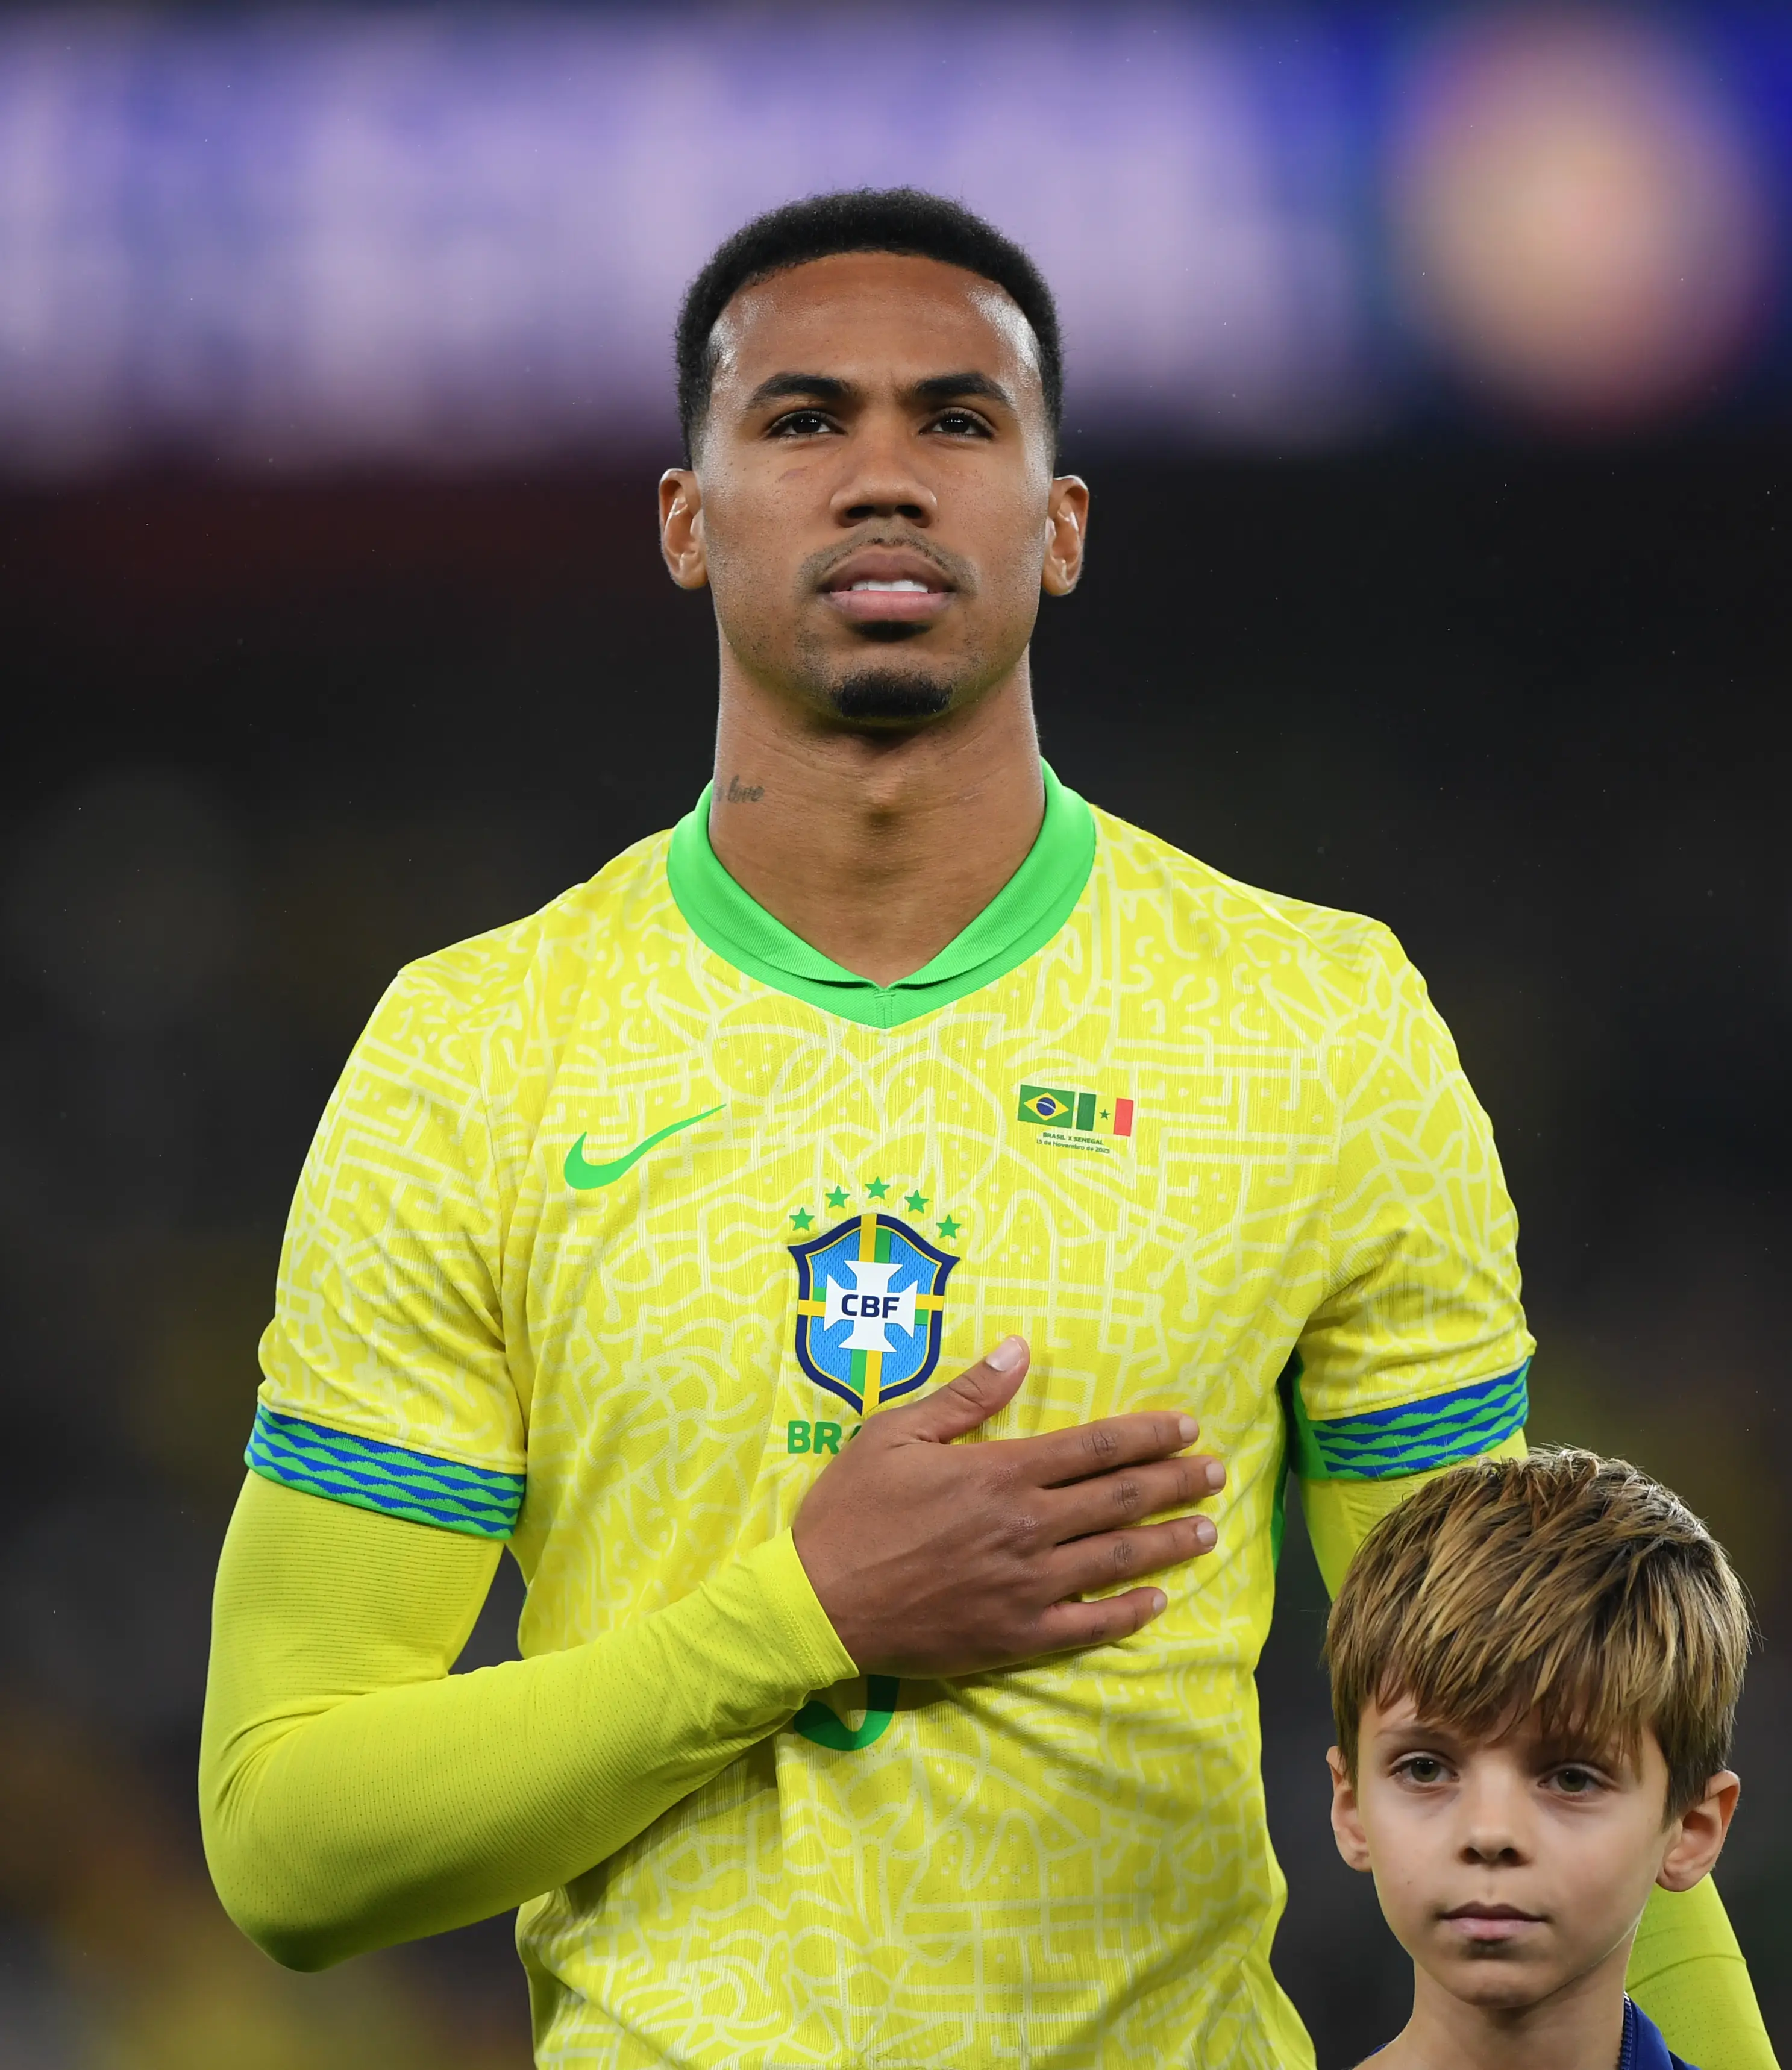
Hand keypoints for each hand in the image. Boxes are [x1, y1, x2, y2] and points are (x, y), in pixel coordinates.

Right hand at [791, 1337, 1223, 1676]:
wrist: (817, 1602)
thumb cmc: (851, 1511)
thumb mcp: (896, 1434)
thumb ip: (966, 1396)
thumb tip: (1020, 1351)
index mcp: (1002, 1473)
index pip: (1096, 1447)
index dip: (1148, 1435)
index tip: (1187, 1428)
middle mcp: (1028, 1527)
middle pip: (1120, 1500)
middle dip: (1174, 1483)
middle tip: (1215, 1474)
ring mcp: (1027, 1587)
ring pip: (1116, 1560)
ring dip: (1167, 1543)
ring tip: (1206, 1531)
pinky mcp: (1016, 1637)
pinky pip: (1089, 1626)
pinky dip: (1128, 1613)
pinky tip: (1157, 1602)